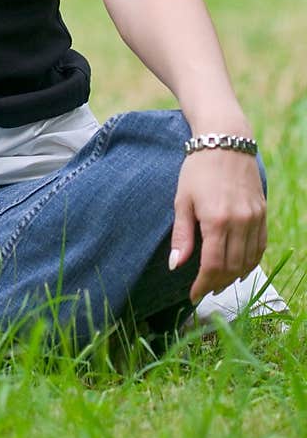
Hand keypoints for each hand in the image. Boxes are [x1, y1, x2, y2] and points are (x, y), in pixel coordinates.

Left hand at [169, 149, 266, 304]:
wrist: (225, 142)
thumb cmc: (197, 170)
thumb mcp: (182, 200)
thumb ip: (182, 236)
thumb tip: (176, 266)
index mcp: (216, 221)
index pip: (212, 266)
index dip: (202, 285)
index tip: (193, 295)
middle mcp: (239, 222)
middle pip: (231, 267)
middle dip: (217, 283)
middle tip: (204, 290)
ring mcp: (254, 218)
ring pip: (249, 260)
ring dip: (234, 276)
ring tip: (219, 282)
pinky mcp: (262, 213)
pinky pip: (261, 246)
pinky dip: (251, 262)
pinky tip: (239, 267)